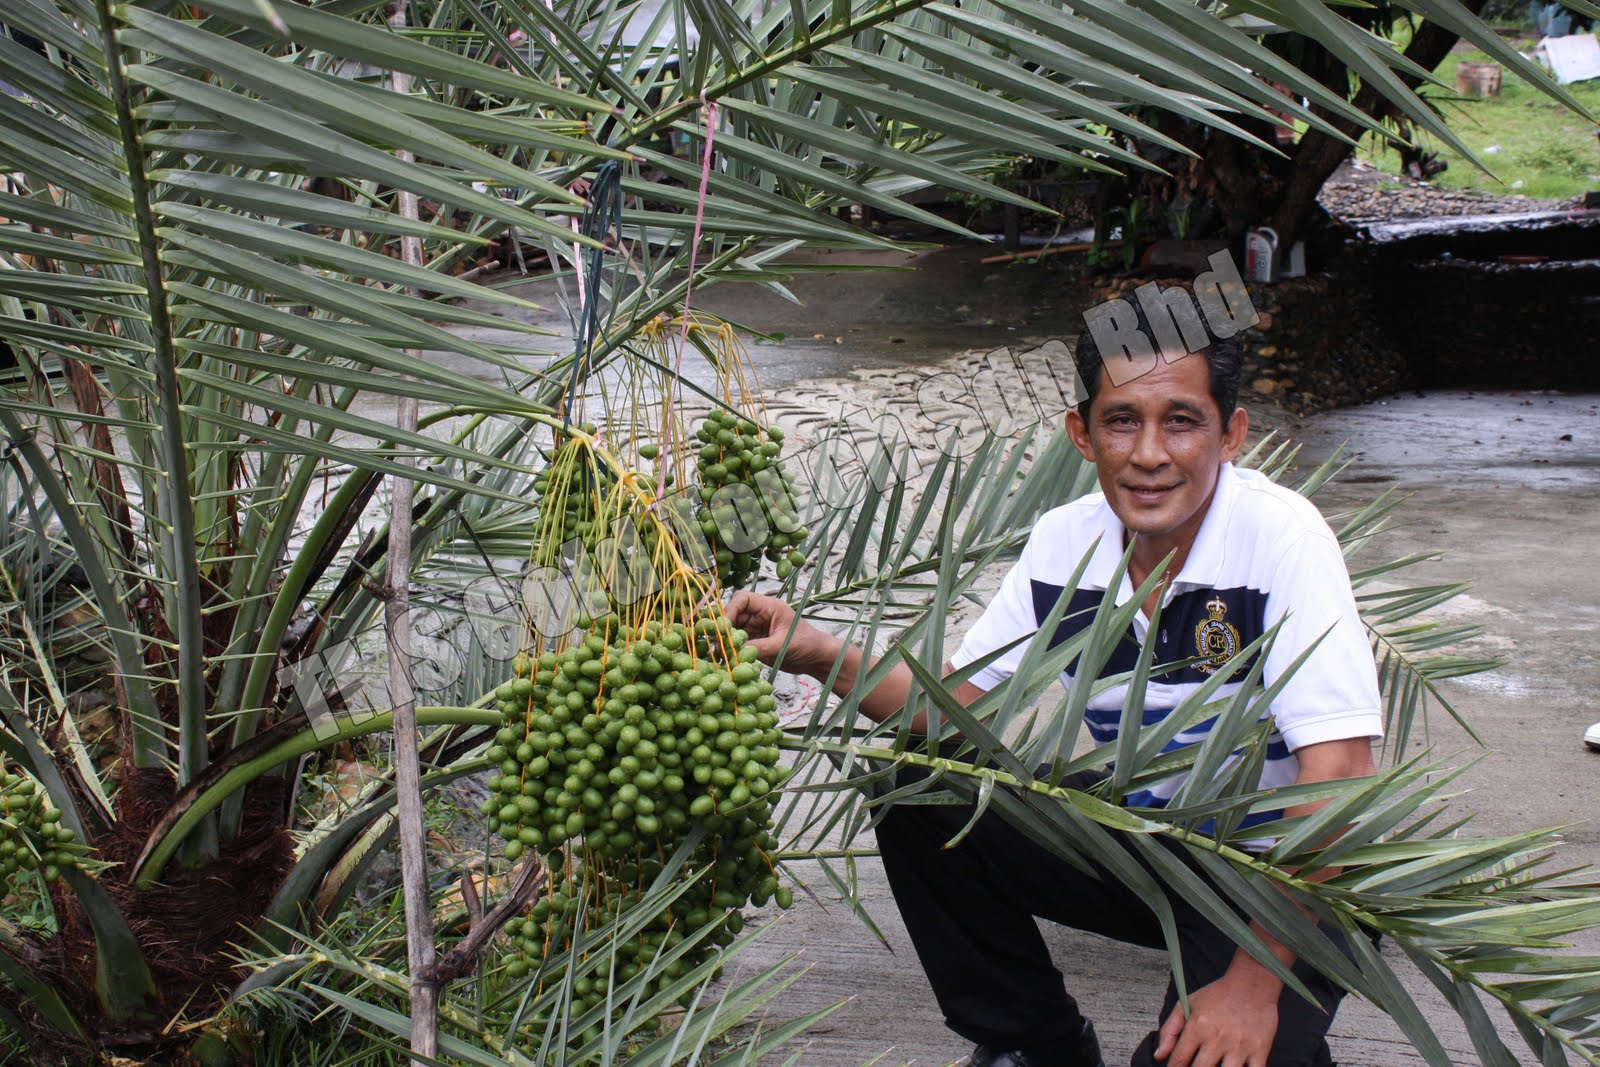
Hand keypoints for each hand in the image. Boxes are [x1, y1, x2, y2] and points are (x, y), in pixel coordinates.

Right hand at [726, 591, 834, 671]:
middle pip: (734, 615)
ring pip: (734, 631)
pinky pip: (740, 644)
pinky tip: (728, 660)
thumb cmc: (807, 645)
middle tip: (717, 644)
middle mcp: (760, 615)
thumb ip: (758, 647)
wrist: (818, 659)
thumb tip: (734, 651)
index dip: (729, 610)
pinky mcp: (757, 643)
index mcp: (769, 607)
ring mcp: (757, 630)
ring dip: (727, 641)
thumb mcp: (782, 645)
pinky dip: (733, 651)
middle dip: (725, 628)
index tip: (723, 627)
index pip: (742, 599)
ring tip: (720, 654)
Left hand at [1154, 966, 1278, 1066]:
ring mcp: (1239, 1046)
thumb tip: (1159, 1056)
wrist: (1252, 984)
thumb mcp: (1187, 1005)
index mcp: (1198, 1027)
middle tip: (1196, 1066)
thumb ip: (1170, 1030)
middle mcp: (1217, 1038)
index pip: (1179, 1060)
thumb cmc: (1217, 995)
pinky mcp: (1260, 1051)